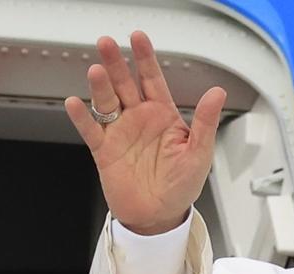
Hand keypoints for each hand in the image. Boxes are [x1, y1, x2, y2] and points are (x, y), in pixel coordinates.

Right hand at [65, 31, 226, 234]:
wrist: (159, 216)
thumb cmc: (182, 186)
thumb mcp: (200, 153)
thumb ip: (206, 122)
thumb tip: (218, 92)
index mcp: (163, 116)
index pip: (153, 80)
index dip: (145, 59)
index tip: (138, 38)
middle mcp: (139, 119)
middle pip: (125, 84)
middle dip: (116, 64)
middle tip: (107, 43)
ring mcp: (120, 133)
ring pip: (107, 102)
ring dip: (100, 86)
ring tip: (96, 71)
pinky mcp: (104, 150)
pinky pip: (91, 130)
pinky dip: (82, 117)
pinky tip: (75, 103)